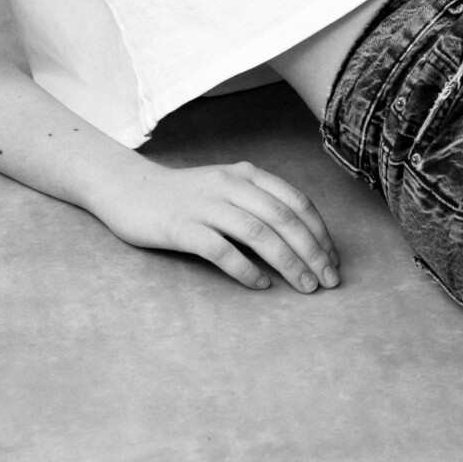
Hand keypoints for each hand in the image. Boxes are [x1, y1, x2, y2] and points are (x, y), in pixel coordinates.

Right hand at [97, 156, 340, 293]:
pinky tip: (260, 285)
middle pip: (284, 219)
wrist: (128, 188)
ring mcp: (206, 206)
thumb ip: (259, 202)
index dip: (320, 233)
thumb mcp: (227, 186)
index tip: (334, 261)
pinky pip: (221, 250)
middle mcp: (231, 186)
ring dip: (288, 263)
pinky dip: (246, 269)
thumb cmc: (185, 195)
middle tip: (329, 281)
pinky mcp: (181, 227)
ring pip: (259, 234)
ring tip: (305, 287)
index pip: (296, 202)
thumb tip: (301, 238)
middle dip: (312, 252)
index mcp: (246, 174)